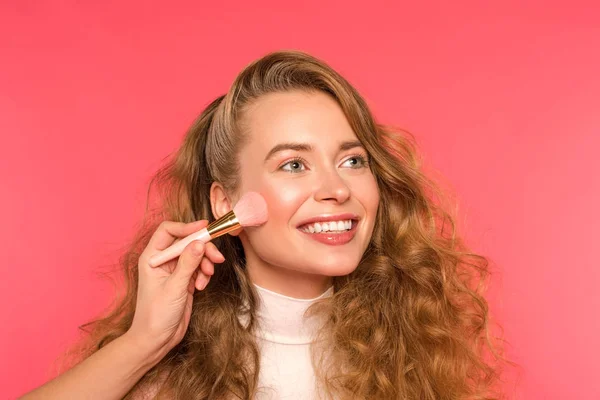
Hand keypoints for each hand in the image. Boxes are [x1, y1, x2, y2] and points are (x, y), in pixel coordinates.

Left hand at [127, 220, 224, 353]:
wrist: (155, 340)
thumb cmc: (156, 314)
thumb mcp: (174, 287)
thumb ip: (188, 264)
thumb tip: (200, 243)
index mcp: (152, 257)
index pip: (169, 231)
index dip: (187, 227)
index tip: (205, 228)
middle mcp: (163, 261)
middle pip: (186, 242)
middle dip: (203, 248)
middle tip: (217, 257)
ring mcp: (174, 271)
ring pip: (195, 255)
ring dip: (205, 263)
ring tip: (206, 278)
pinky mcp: (184, 280)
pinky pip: (198, 268)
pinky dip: (203, 275)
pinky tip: (201, 287)